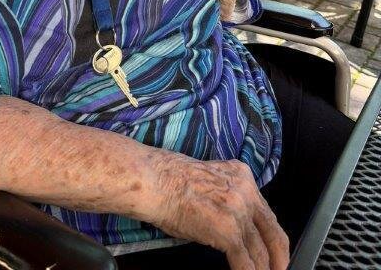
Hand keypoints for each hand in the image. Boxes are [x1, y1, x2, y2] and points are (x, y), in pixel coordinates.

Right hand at [151, 155, 288, 269]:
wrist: (156, 181)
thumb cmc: (170, 180)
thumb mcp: (209, 180)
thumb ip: (226, 199)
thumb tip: (229, 223)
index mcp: (242, 176)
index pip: (266, 213)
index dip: (272, 237)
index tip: (273, 250)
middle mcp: (246, 192)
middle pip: (273, 233)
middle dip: (279, 258)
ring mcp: (239, 212)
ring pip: (260, 252)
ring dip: (262, 269)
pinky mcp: (229, 232)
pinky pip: (245, 262)